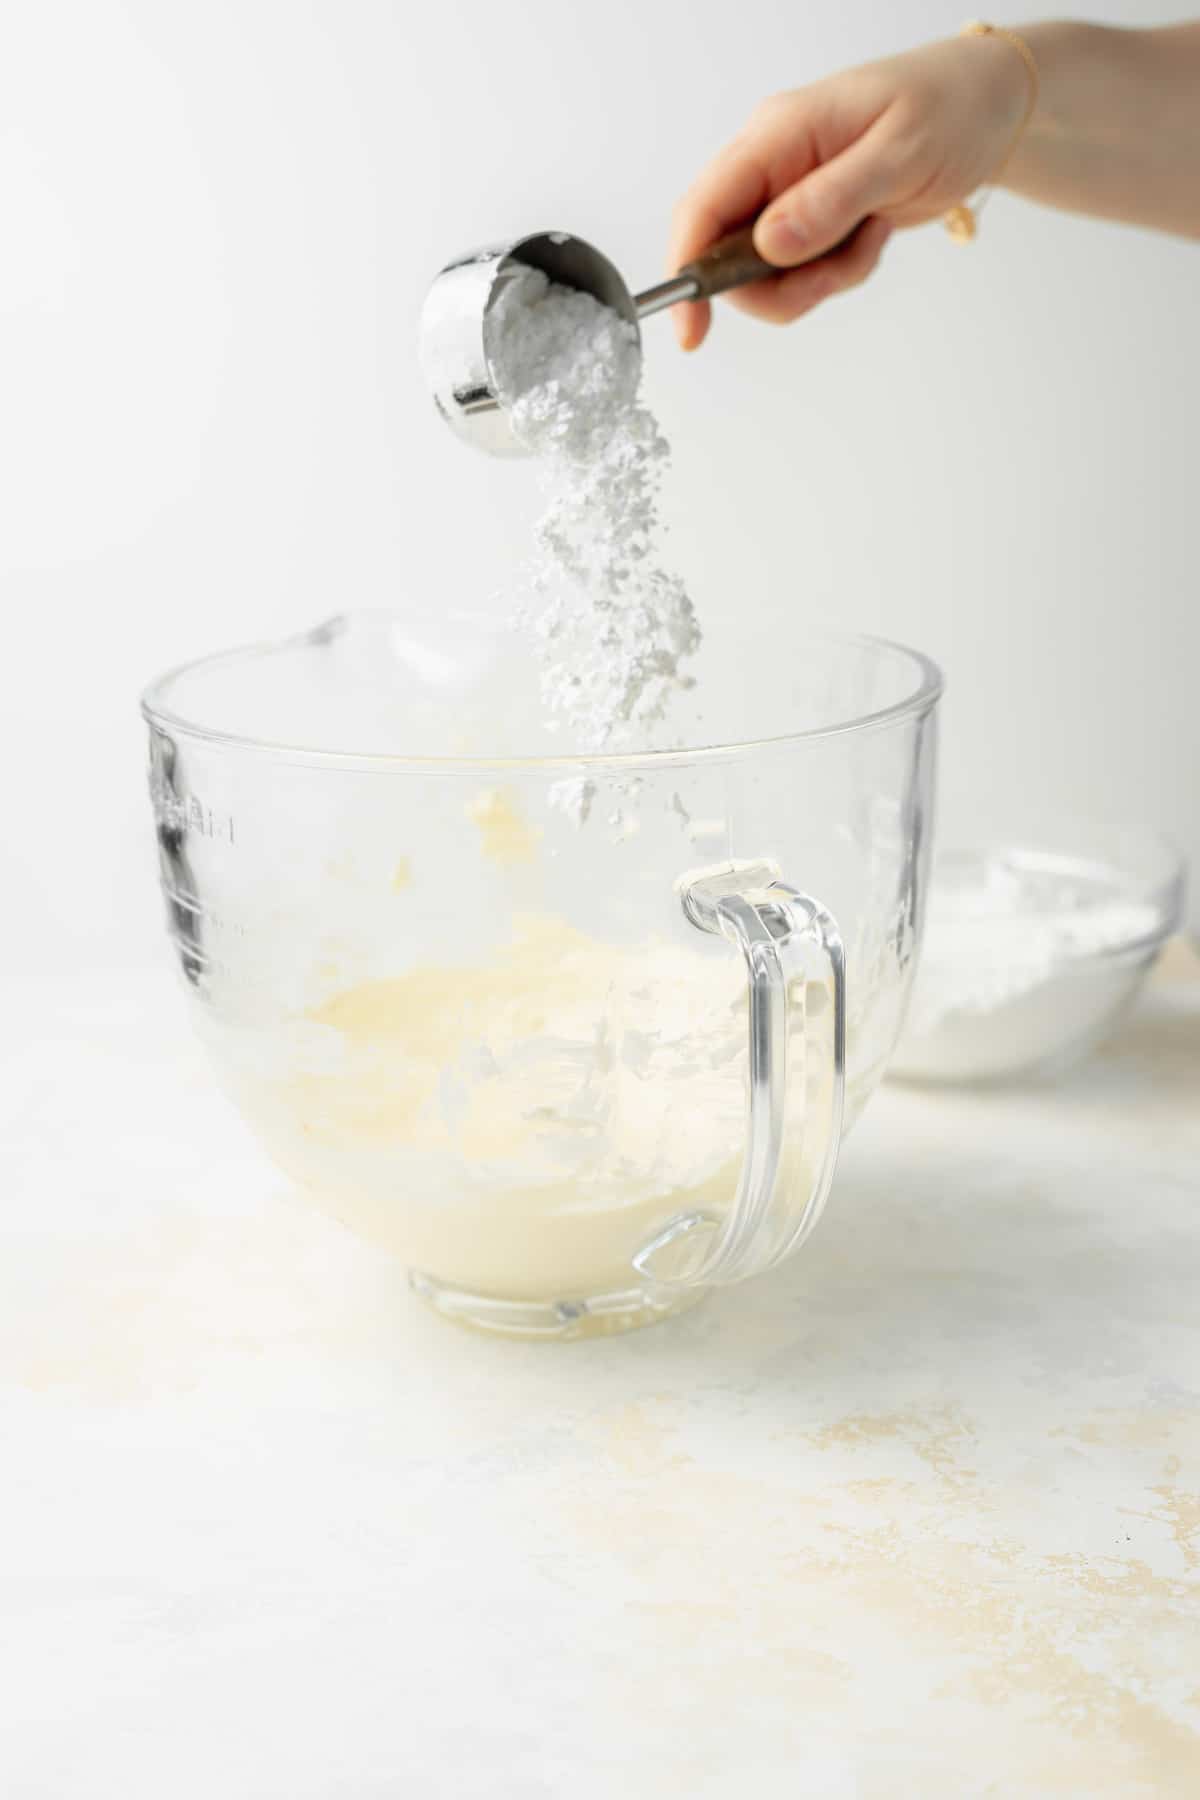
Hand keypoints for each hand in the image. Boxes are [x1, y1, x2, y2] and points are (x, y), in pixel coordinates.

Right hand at [668, 34, 1031, 347]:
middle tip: (836, 274)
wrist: (988, 107)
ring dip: (817, 281)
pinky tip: (874, 234)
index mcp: (779, 134)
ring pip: (766, 273)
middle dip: (777, 286)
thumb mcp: (898, 153)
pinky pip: (800, 271)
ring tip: (870, 240)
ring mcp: (789, 193)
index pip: (704, 206)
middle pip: (727, 252)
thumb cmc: (951, 109)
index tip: (692, 330)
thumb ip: (831, 201)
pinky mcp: (811, 218)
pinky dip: (837, 273)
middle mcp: (772, 164)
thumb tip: (768, 246)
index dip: (687, 270)